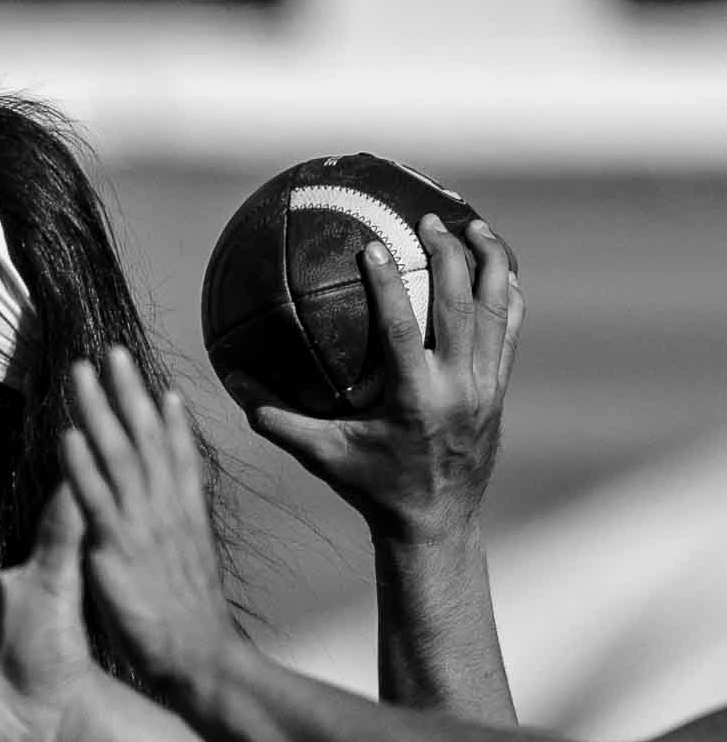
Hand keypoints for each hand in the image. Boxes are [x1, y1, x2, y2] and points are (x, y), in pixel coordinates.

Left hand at [65, 346, 242, 696]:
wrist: (203, 660)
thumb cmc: (191, 626)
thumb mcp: (189, 569)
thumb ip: (177, 538)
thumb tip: (169, 521)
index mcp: (186, 515)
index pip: (176, 452)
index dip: (163, 415)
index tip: (151, 381)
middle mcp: (167, 510)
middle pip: (146, 437)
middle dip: (127, 392)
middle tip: (109, 351)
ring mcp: (143, 526)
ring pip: (118, 454)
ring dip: (97, 410)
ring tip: (80, 372)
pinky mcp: (117, 550)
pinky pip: (96, 499)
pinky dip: (82, 464)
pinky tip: (67, 435)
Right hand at [227, 216, 523, 542]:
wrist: (437, 523)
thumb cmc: (373, 488)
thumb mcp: (321, 456)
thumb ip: (276, 419)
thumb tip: (231, 381)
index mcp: (415, 400)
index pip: (404, 330)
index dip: (388, 284)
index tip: (371, 244)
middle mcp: (459, 387)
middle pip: (463, 305)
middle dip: (449, 254)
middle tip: (428, 219)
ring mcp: (486, 386)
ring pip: (499, 309)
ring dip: (490, 261)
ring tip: (473, 224)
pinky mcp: (499, 388)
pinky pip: (510, 329)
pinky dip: (506, 294)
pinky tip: (495, 269)